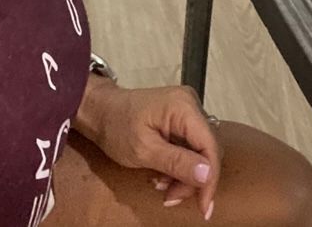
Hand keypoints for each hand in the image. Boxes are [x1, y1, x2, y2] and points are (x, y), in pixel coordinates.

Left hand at [73, 79, 221, 219]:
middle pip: (206, 151)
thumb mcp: (144, 150)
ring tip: (163, 187)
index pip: (210, 146)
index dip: (209, 179)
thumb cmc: (116, 125)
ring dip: (185, 175)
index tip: (203, 207)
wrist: (101, 112)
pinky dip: (180, 165)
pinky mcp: (180, 119)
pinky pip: (190, 147)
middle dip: (193, 179)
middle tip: (172, 197)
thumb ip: (177, 162)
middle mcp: (190, 105)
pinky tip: (164, 175)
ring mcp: (186, 110)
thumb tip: (207, 174)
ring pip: (199, 152)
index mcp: (184, 107)